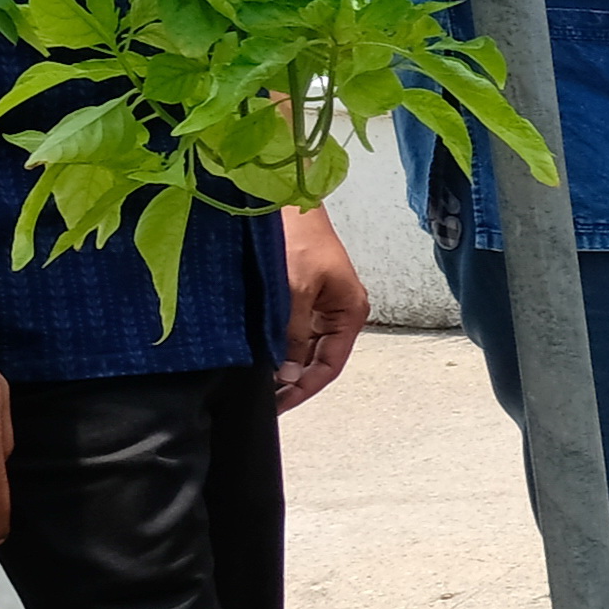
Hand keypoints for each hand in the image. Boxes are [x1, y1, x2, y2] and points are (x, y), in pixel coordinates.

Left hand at [272, 206, 366, 414]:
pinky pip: (294, 331)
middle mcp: (338, 313)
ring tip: (259, 383)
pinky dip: (279, 346)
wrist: (286, 202)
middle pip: (319, 359)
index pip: (329, 365)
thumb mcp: (295, 292)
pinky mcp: (303, 296)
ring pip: (305, 347)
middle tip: (264, 401)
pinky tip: (261, 356)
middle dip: (294, 381)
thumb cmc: (298, 241)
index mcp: (349, 313)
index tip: (278, 405)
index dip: (305, 388)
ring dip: (285, 364)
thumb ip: (293, 335)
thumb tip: (288, 373)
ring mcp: (321, 305)